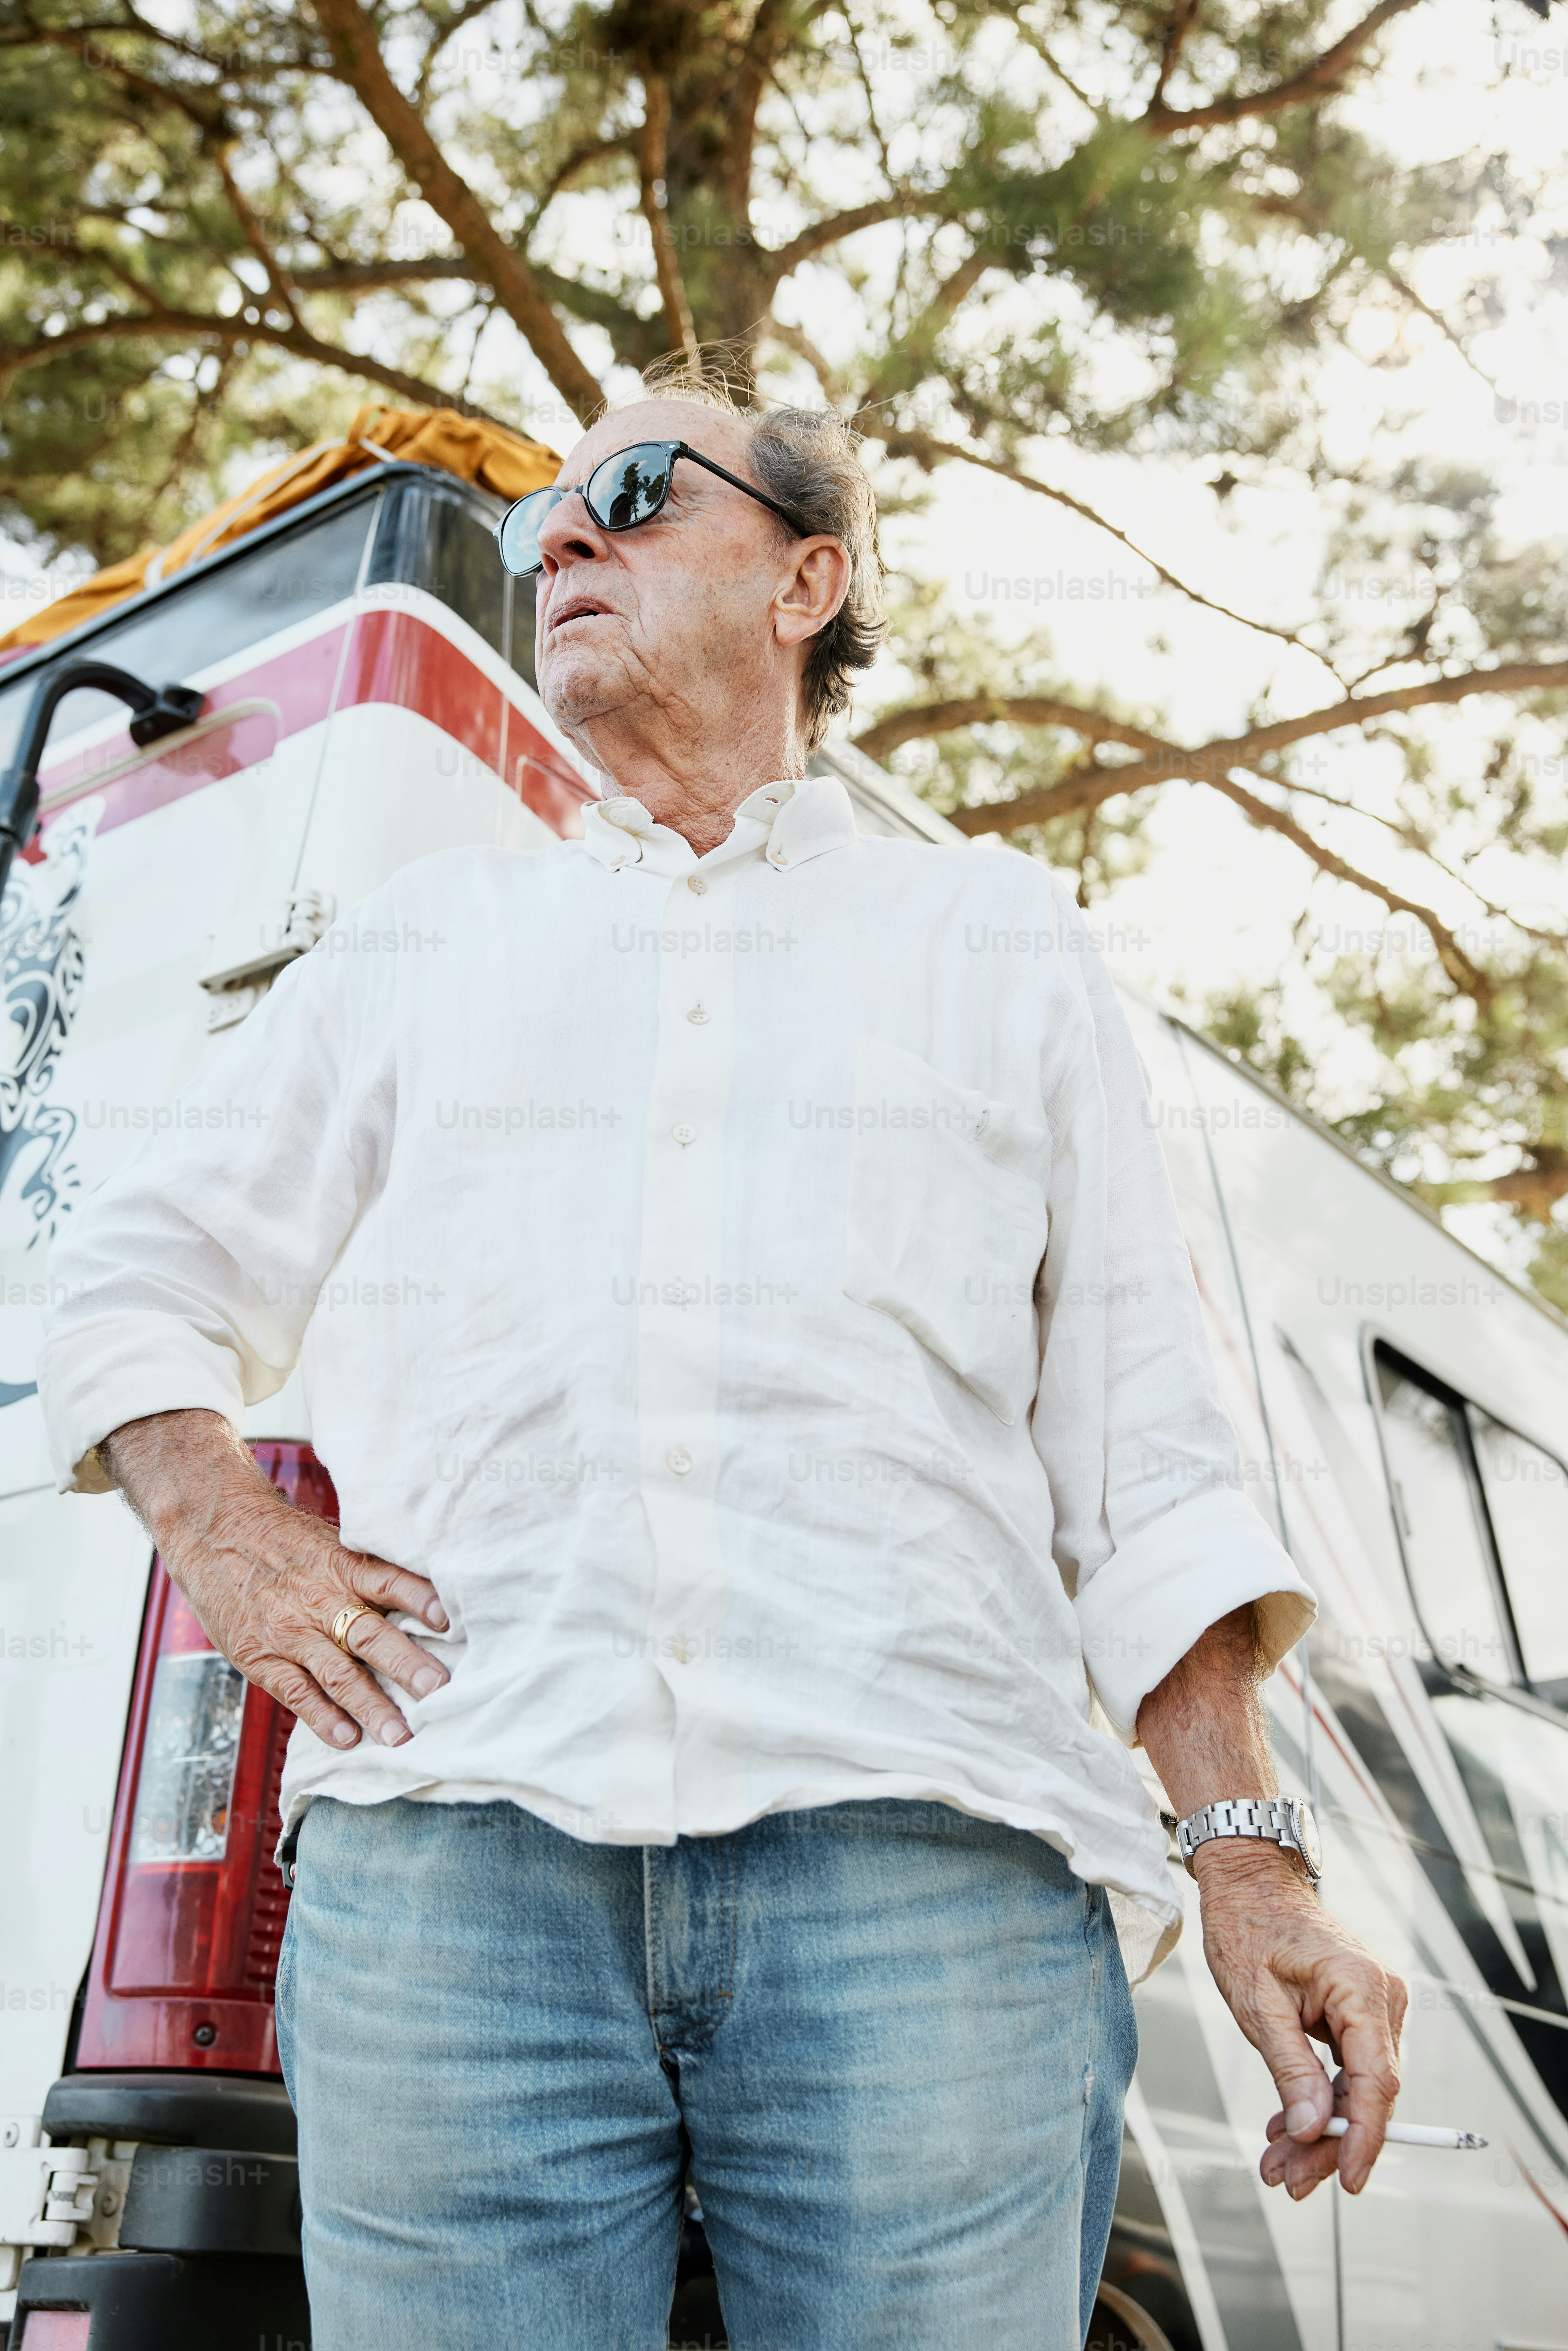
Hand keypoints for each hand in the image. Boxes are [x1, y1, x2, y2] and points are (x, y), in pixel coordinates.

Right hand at [103, 1408, 449, 1751]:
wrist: (212, 1527)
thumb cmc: (280, 1536)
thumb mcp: (327, 1540)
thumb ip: (365, 1570)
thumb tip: (420, 1595)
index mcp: (340, 1565)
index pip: (389, 1582)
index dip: (421, 1600)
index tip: (449, 1622)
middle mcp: (318, 1599)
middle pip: (369, 1635)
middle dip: (406, 1665)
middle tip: (440, 1690)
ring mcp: (288, 1631)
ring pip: (336, 1673)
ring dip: (371, 1706)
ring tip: (401, 1734)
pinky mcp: (259, 1655)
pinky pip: (296, 1691)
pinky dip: (322, 1717)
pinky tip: (347, 1739)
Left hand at [1195, 1841, 1406, 2197]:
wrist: (1249, 1882)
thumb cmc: (1247, 1928)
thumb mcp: (1258, 2004)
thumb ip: (1290, 2068)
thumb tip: (1312, 2130)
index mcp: (1362, 1988)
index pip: (1377, 2082)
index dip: (1364, 2139)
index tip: (1347, 2182)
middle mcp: (1382, 1996)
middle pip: (1367, 2093)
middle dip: (1328, 2144)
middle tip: (1286, 2180)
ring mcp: (1374, 2005)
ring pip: (1356, 2087)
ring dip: (1319, 2128)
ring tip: (1277, 2165)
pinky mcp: (1359, 2012)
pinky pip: (1347, 2068)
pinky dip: (1318, 2099)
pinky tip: (1286, 2127)